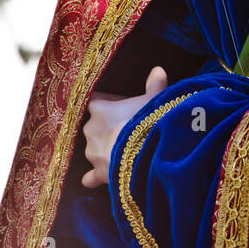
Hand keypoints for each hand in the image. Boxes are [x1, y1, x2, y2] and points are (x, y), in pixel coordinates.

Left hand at [81, 65, 167, 187]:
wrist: (144, 153)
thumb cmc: (146, 121)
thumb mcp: (154, 99)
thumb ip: (154, 84)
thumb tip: (158, 70)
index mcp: (99, 109)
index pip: (96, 101)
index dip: (108, 103)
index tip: (122, 106)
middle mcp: (90, 129)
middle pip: (94, 125)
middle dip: (107, 127)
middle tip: (126, 129)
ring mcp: (92, 152)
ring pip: (93, 148)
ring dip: (103, 149)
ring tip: (121, 151)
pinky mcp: (97, 172)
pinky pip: (90, 176)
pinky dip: (93, 177)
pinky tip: (97, 178)